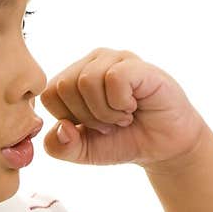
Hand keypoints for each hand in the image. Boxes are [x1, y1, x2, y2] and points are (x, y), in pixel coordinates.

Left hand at [39, 47, 206, 168]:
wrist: (163, 146)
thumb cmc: (123, 141)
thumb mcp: (84, 151)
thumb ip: (60, 147)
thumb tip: (61, 128)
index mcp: (73, 78)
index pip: (49, 94)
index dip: (68, 118)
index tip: (91, 126)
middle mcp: (91, 62)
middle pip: (64, 86)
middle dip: (87, 117)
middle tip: (111, 123)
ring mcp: (114, 59)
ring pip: (87, 81)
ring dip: (106, 112)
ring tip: (123, 116)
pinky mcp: (136, 64)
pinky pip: (113, 79)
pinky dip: (121, 103)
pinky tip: (134, 106)